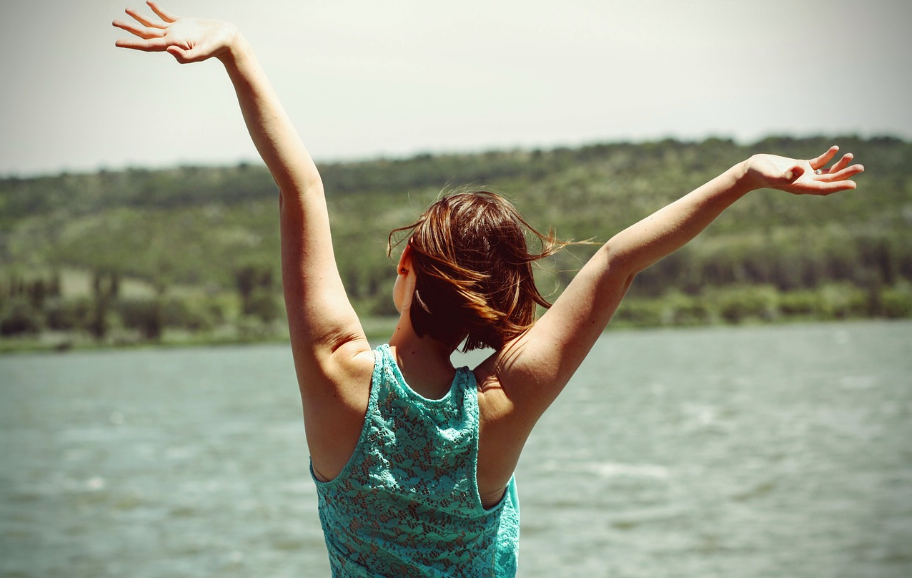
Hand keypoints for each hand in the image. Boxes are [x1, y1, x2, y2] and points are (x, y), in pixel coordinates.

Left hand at [112, 1, 238, 63]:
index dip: (132, 43)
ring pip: (153, 23)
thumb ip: (186, 56)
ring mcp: (176, 31)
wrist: (228, 40)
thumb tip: (168, 50)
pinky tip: (148, 3)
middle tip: (115, 23)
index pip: (147, 45)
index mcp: (172, 45)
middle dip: (129, 29)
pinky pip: (165, 15)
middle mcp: (171, 38)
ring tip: (127, 10)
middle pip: (145, 33)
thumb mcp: (202, 53)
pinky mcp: (183, 23)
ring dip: (139, 18)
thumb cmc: (217, 47)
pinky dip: (156, 9)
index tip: (117, 42)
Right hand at [743, 146, 863, 195]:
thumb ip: (786, 175)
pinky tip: (835, 149)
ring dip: (839, 166)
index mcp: (800, 187)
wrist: (751, 171)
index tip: (853, 184)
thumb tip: (801, 170)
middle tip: (860, 168)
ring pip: (826, 172)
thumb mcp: (771, 174)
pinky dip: (827, 157)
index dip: (838, 186)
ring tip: (851, 157)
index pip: (823, 188)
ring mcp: (803, 175)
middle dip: (844, 175)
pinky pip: (818, 163)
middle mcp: (804, 182)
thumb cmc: (760, 174)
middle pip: (829, 180)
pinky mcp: (800, 167)